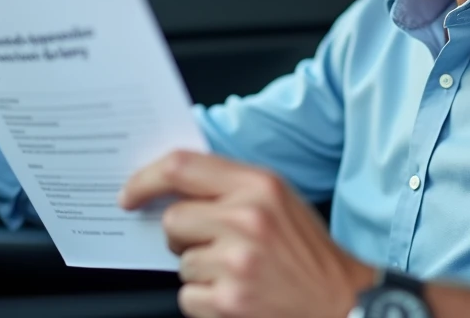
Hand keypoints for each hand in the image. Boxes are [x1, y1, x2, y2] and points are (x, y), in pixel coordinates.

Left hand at [119, 151, 373, 317]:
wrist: (341, 302)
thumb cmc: (308, 252)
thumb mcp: (279, 200)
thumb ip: (231, 187)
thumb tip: (172, 186)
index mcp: (259, 185)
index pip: (181, 167)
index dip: (145, 180)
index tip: (129, 194)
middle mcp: (247, 219)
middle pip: (173, 220)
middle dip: (182, 236)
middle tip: (212, 245)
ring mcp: (237, 262)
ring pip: (180, 263)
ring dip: (200, 271)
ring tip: (237, 273)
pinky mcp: (229, 301)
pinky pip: (187, 297)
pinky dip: (205, 301)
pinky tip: (237, 295)